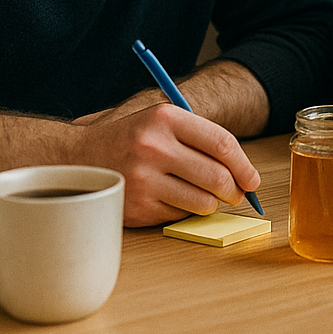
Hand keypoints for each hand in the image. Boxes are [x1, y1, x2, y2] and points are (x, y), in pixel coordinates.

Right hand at [69, 102, 260, 226]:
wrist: (78, 159)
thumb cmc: (133, 138)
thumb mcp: (163, 121)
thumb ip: (201, 137)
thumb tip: (242, 170)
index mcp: (166, 118)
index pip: (222, 143)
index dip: (244, 165)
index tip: (253, 179)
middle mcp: (154, 147)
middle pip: (216, 176)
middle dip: (235, 190)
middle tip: (237, 194)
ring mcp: (143, 179)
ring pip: (202, 201)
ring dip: (213, 203)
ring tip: (208, 197)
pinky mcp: (136, 207)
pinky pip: (179, 215)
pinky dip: (186, 211)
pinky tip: (176, 199)